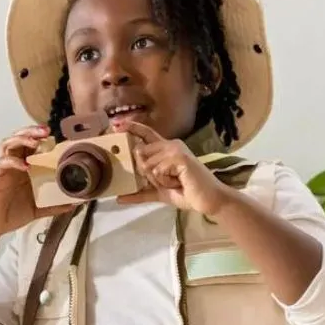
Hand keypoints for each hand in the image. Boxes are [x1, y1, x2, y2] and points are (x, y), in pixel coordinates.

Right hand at [0, 126, 73, 240]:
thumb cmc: (12, 215)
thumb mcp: (38, 209)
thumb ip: (54, 206)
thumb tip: (75, 204)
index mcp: (26, 169)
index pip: (33, 147)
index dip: (43, 139)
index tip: (58, 136)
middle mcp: (15, 165)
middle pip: (20, 139)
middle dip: (32, 132)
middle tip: (46, 131)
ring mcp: (4, 169)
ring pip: (8, 144)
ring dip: (21, 139)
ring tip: (34, 142)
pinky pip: (2, 162)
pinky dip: (13, 161)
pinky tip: (24, 166)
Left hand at [116, 123, 232, 215]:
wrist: (208, 200)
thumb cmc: (188, 193)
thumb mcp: (159, 193)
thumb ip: (140, 193)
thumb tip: (118, 198)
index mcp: (166, 149)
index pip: (146, 134)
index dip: (132, 128)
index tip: (116, 124)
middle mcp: (170, 145)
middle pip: (140, 155)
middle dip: (149, 175)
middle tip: (169, 181)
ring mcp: (175, 149)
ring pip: (147, 165)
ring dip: (159, 180)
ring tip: (176, 182)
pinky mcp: (179, 157)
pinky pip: (157, 171)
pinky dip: (165, 181)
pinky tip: (180, 181)